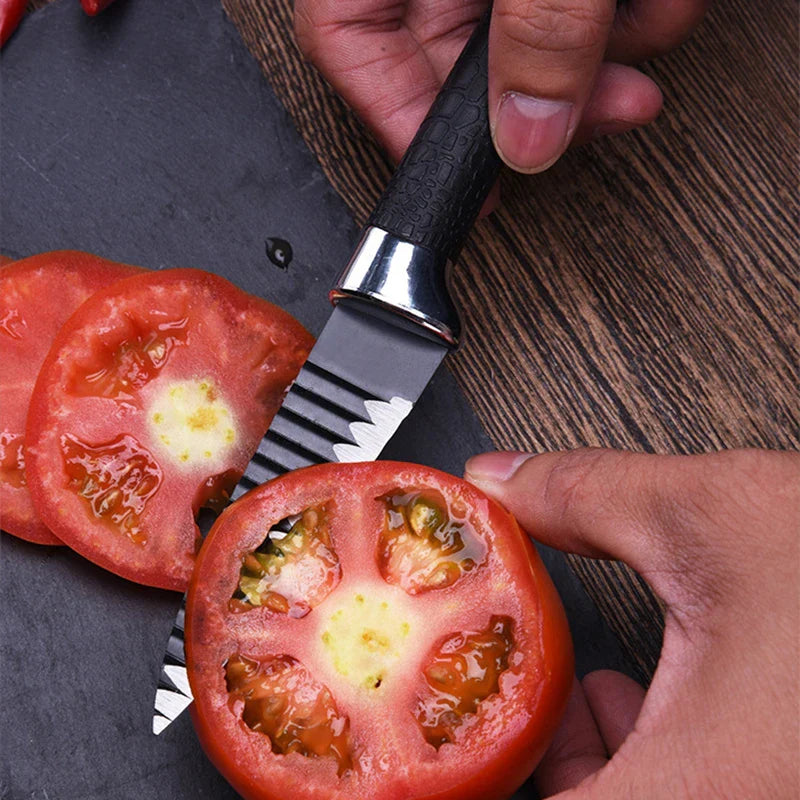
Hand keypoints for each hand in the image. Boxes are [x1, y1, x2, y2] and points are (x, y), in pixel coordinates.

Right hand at [294, 1, 708, 172]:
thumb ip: (539, 29)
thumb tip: (529, 135)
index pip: (349, 43)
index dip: (400, 122)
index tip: (467, 179)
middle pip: (454, 58)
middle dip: (542, 93)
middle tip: (603, 105)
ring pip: (529, 39)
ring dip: (602, 48)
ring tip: (646, 14)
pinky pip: (577, 5)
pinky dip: (628, 11)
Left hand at [464, 448, 798, 797]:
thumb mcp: (705, 516)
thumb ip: (582, 494)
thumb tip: (502, 481)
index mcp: (700, 787)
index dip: (473, 778)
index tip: (441, 738)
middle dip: (536, 755)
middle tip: (512, 693)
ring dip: (597, 763)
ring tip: (581, 692)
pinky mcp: (786, 789)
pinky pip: (693, 798)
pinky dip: (656, 765)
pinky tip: (651, 702)